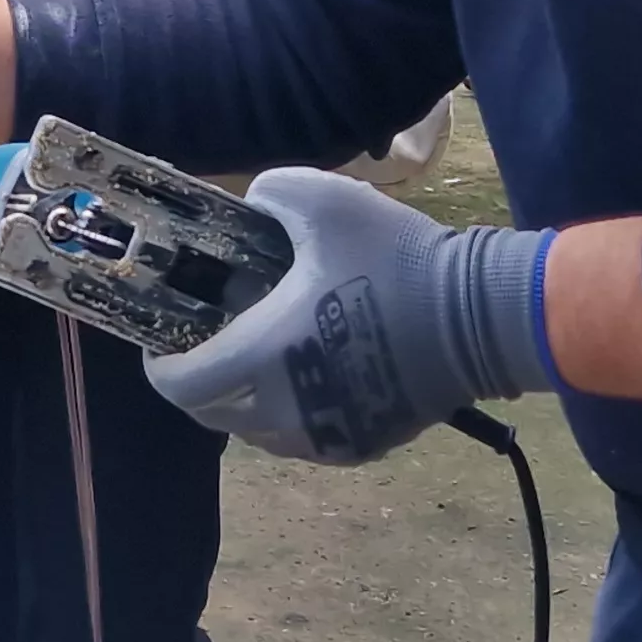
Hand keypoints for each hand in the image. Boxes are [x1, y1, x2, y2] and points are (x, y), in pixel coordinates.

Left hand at [140, 167, 557, 464]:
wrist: (481, 319)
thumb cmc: (395, 261)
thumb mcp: (324, 201)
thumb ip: (271, 195)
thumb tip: (254, 205)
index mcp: (263, 357)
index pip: (181, 385)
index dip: (160, 365)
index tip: (163, 337)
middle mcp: (286, 411)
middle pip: (214, 415)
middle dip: (201, 383)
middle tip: (211, 342)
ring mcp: (327, 437)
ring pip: (259, 433)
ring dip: (246, 401)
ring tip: (263, 356)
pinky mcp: (364, 446)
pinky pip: (305, 440)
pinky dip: (291, 415)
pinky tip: (312, 374)